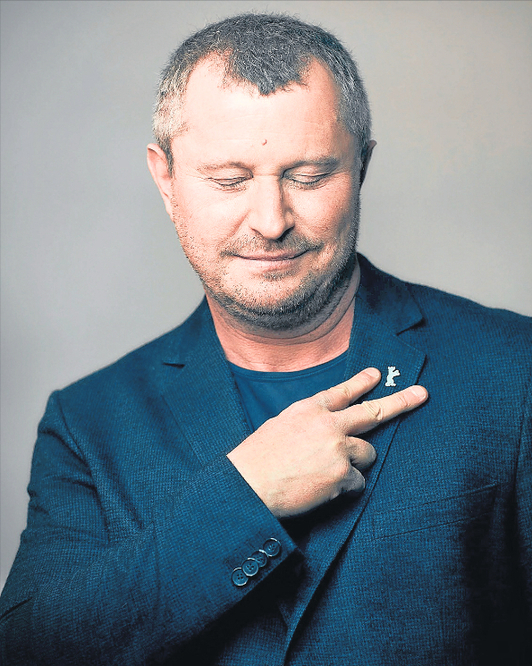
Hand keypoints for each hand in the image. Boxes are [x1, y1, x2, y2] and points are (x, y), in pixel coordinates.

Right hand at [227, 367, 427, 516]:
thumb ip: (307, 423)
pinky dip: (346, 487)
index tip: (376, 374)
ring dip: (356, 463)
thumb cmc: (257, 460)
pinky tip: (322, 489)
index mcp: (308, 409)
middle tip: (421, 394)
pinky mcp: (343, 474)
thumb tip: (327, 429)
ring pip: (367, 452)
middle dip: (400, 402)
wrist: (248, 485)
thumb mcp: (280, 427)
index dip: (361, 382)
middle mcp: (328, 423)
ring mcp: (338, 447)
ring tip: (327, 473)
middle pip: (372, 411)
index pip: (341, 392)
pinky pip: (358, 481)